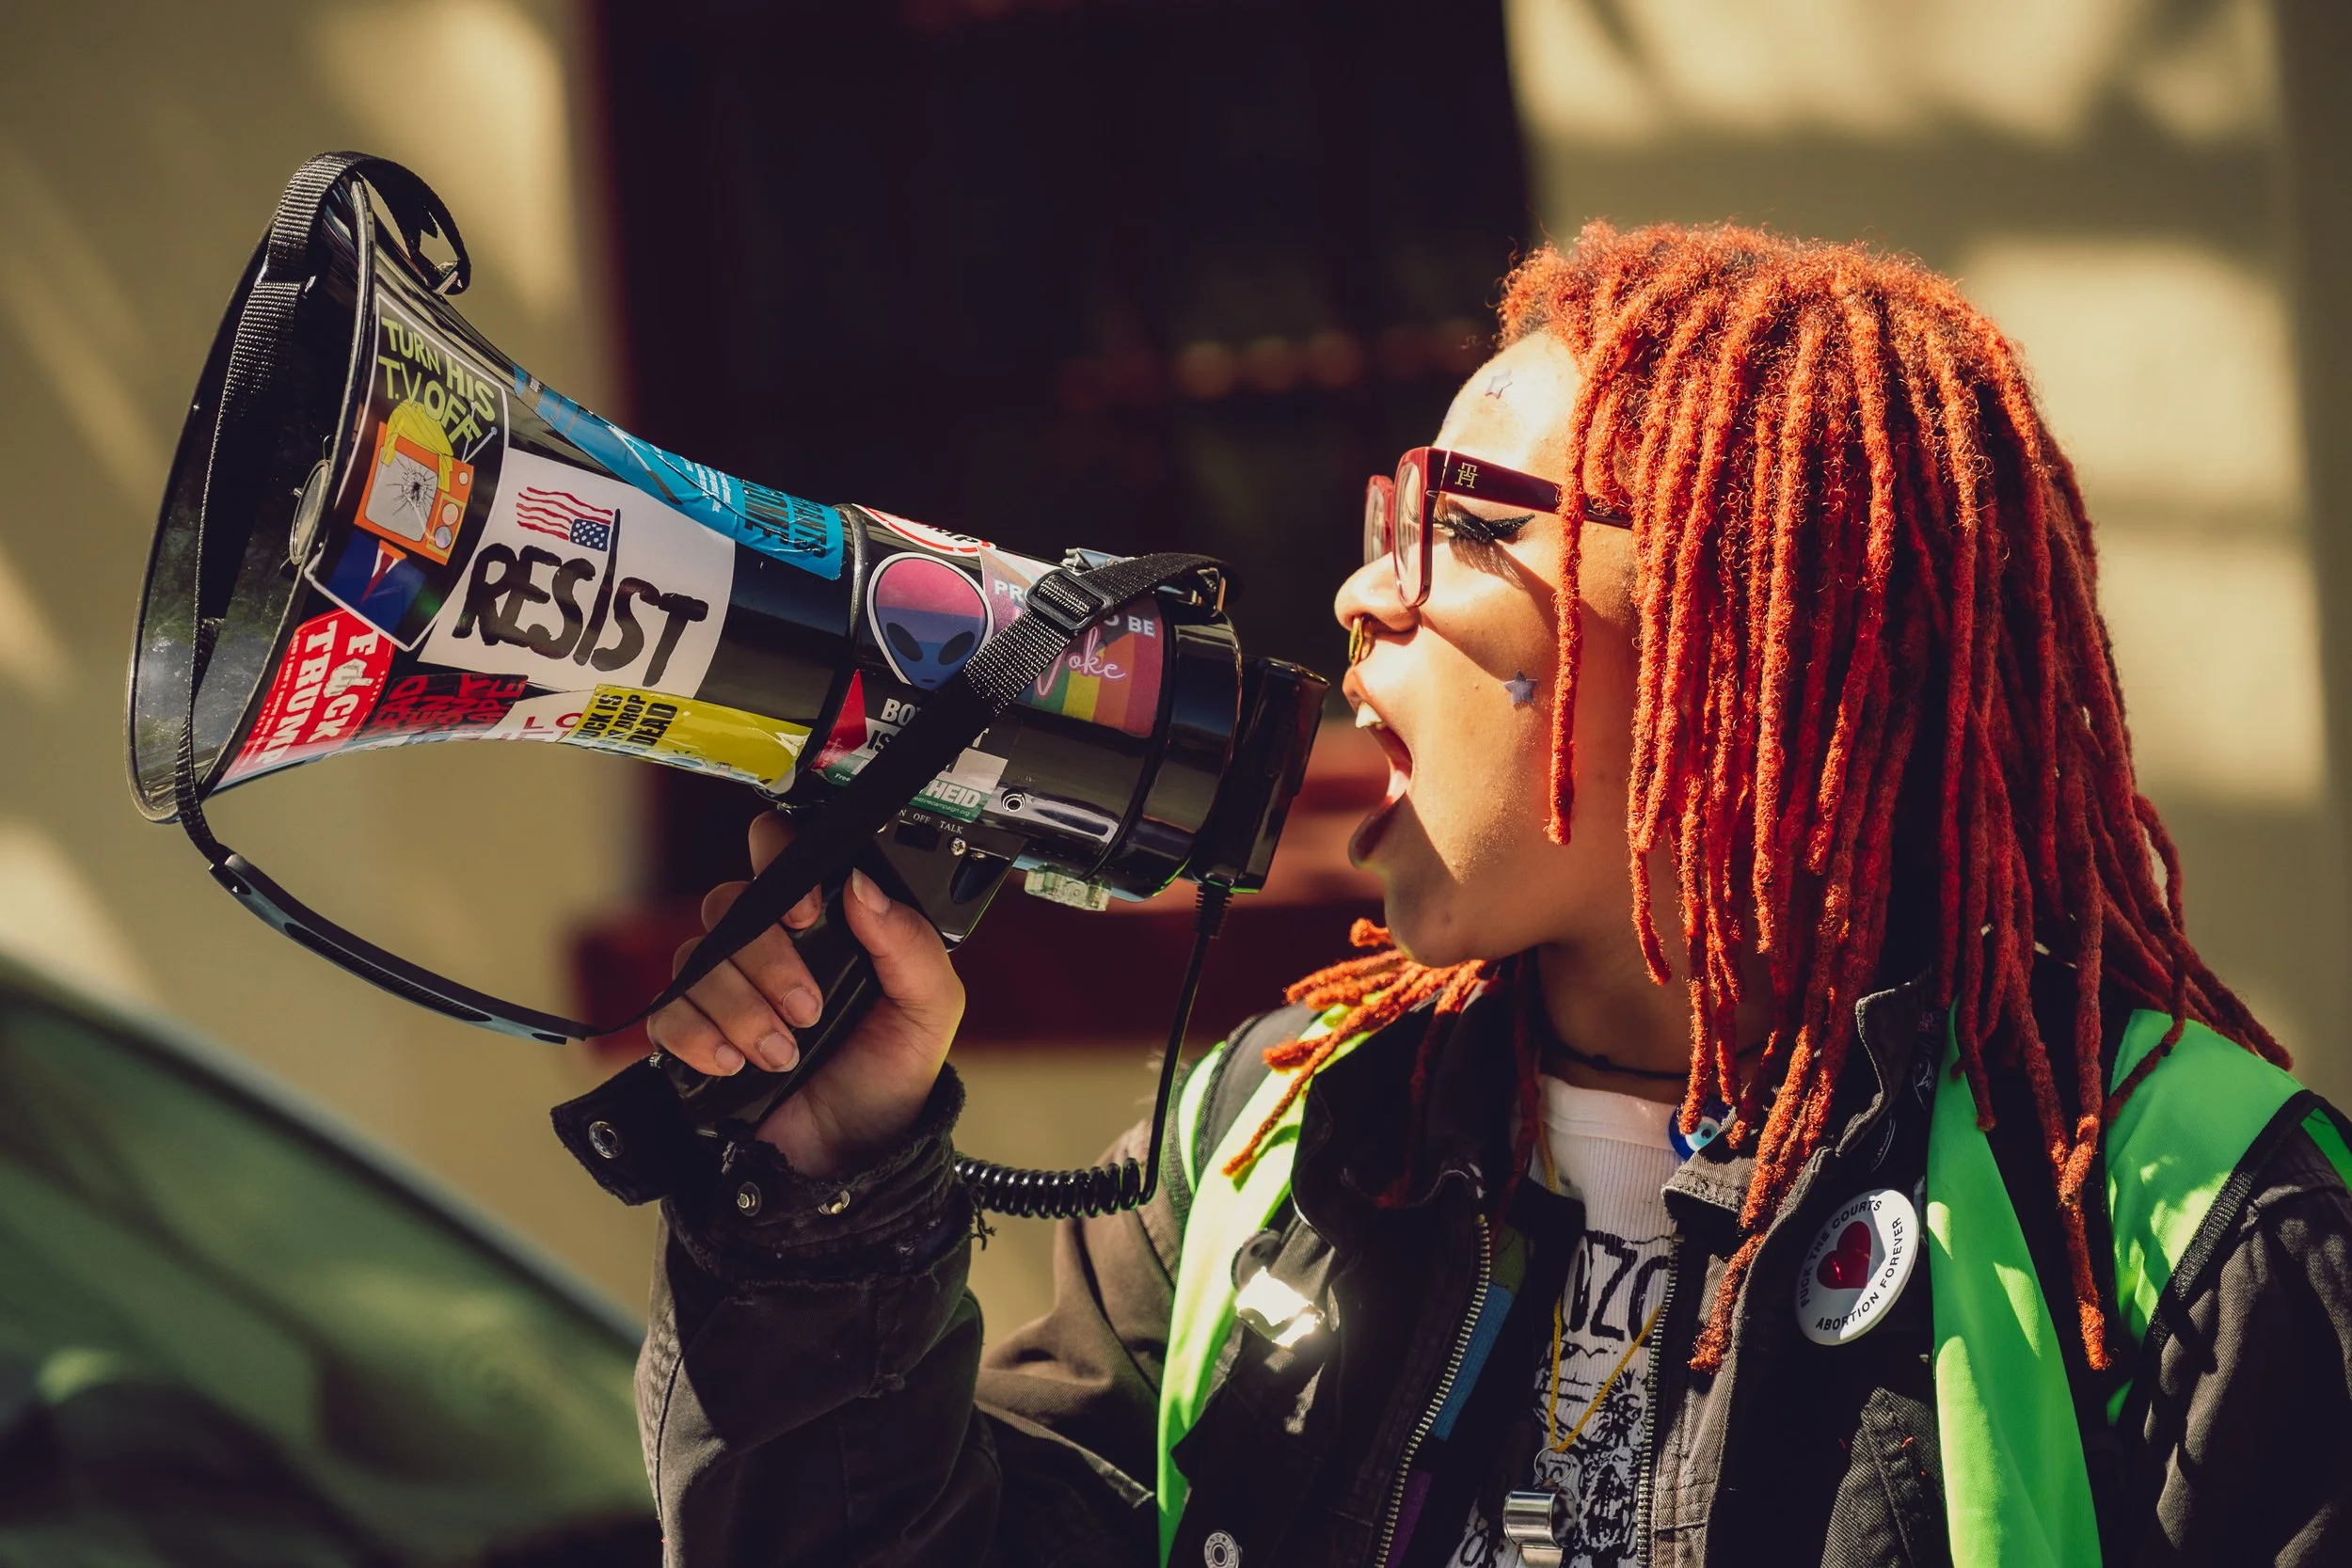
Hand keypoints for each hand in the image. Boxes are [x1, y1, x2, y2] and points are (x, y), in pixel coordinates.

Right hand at [645, 812, 964, 1177]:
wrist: (855, 1159)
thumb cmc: (890, 1077)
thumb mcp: (929, 1010)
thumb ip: (910, 943)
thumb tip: (863, 885)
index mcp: (825, 924)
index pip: (779, 853)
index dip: (780, 866)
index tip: (806, 913)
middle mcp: (770, 947)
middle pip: (730, 906)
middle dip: (769, 961)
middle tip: (809, 1009)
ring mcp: (727, 989)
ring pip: (696, 958)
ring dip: (740, 1008)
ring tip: (782, 1054)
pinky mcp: (695, 1034)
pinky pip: (667, 1012)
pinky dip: (699, 1036)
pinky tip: (736, 1064)